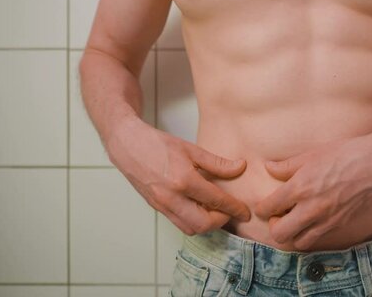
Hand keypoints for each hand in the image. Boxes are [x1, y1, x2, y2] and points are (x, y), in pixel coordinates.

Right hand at [106, 117, 250, 235]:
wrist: (127, 144)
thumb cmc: (157, 144)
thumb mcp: (191, 149)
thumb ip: (217, 163)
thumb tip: (240, 167)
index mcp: (183, 180)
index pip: (216, 201)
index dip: (234, 208)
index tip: (245, 211)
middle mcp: (171, 197)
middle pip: (203, 224)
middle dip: (221, 221)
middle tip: (229, 210)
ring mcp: (162, 205)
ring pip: (190, 228)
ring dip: (206, 223)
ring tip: (215, 209)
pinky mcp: (156, 207)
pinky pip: (178, 223)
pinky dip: (193, 221)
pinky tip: (199, 207)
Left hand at [254, 129, 371, 249]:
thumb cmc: (347, 153)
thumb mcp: (313, 154)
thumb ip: (287, 166)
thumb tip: (269, 168)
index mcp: (299, 188)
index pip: (268, 208)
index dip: (262, 208)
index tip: (266, 204)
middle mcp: (311, 209)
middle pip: (279, 234)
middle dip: (275, 226)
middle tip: (280, 215)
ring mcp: (327, 220)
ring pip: (299, 242)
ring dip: (294, 233)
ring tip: (297, 219)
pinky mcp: (341, 225)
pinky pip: (319, 239)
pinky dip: (311, 234)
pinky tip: (315, 220)